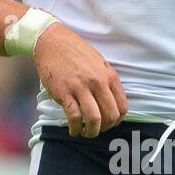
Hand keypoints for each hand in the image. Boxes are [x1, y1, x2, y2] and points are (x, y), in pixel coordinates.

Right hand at [32, 22, 127, 136]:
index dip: (117, 121)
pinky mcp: (65, 92)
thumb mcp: (99, 64)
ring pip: (94, 120)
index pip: (122, 107)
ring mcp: (81, 88)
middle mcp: (98, 82)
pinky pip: (74, 117)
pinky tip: (73, 130)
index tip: (109, 124)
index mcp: (109, 76)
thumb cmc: (75, 52)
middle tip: (97, 130)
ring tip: (85, 133)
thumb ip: (107, 82)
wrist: (52, 41)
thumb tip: (111, 103)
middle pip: (110, 116)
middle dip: (105, 128)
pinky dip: (75, 129)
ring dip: (91, 132)